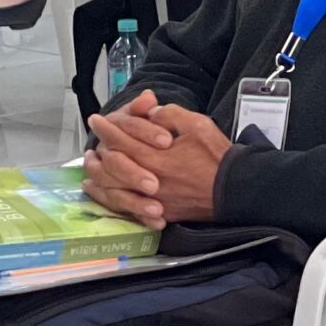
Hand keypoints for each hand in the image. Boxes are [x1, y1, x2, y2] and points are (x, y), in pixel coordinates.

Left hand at [84, 91, 225, 225]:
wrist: (235, 189)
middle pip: (110, 166)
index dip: (107, 128)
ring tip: (90, 164)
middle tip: (92, 141)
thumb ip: (170, 115)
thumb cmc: (217, 156)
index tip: (97, 119)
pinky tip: (99, 190)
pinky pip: (123, 207)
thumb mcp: (197, 125)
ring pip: (111, 188)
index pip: (120, 140)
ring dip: (97, 174)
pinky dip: (106, 197)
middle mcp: (146, 180)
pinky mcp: (157, 212)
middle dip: (98, 150)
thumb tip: (151, 112)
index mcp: (155, 157)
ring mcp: (150, 199)